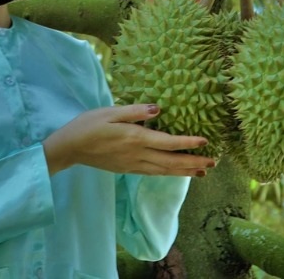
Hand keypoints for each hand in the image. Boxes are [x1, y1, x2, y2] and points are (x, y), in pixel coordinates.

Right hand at [43, 104, 215, 176]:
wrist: (70, 148)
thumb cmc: (88, 125)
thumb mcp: (110, 112)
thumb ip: (135, 111)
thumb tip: (158, 109)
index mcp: (135, 138)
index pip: (168, 142)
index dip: (188, 142)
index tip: (206, 142)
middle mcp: (137, 155)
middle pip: (171, 161)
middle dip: (194, 162)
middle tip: (213, 163)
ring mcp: (133, 165)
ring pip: (165, 170)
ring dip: (185, 171)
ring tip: (203, 171)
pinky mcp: (128, 169)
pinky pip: (154, 173)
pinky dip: (169, 173)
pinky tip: (177, 172)